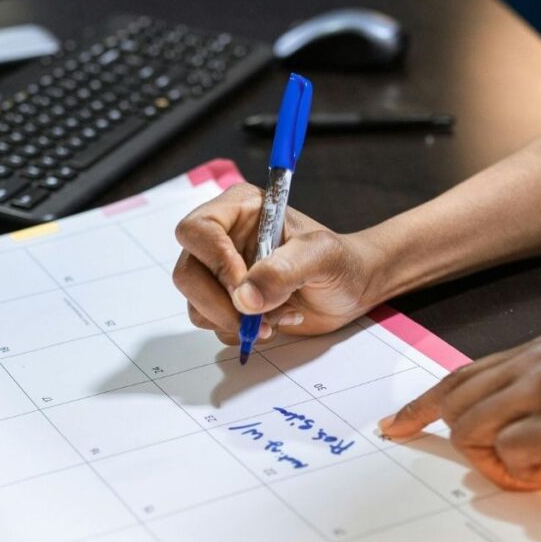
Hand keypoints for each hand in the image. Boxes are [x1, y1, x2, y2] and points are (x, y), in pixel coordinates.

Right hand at [173, 182, 382, 343]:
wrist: (352, 289)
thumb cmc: (342, 261)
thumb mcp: (322, 257)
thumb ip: (284, 271)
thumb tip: (244, 299)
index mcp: (241, 210)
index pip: (198, 229)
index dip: (215, 262)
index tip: (244, 290)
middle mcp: (224, 239)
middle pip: (188, 273)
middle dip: (219, 303)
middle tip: (255, 319)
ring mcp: (223, 273)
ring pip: (196, 303)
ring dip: (235, 321)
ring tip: (277, 317)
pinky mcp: (228, 301)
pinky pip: (212, 323)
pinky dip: (241, 331)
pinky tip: (275, 322)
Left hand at [379, 333, 540, 499]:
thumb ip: (511, 406)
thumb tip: (453, 422)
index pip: (461, 376)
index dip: (424, 405)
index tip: (397, 425)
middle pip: (458, 407)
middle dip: (477, 448)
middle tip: (524, 465)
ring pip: (473, 430)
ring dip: (503, 466)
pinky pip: (507, 455)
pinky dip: (529, 478)